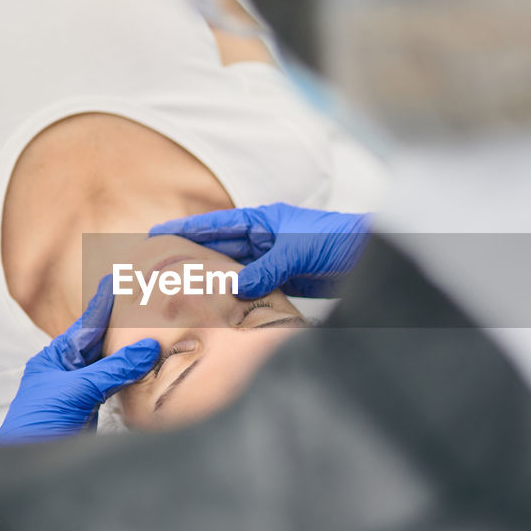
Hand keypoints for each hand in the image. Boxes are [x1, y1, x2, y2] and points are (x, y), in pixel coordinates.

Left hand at [0, 275, 159, 446]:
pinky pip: (116, 385)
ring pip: (111, 364)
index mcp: (54, 359)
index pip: (85, 326)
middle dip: (121, 325)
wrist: (33, 473)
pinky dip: (131, 375)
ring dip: (129, 351)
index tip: (117, 281)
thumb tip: (147, 347)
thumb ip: (112, 370)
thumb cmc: (38, 426)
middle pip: (100, 343)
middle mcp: (67, 371)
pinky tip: (146, 366)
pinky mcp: (93, 410)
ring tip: (152, 329)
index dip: (103, 305)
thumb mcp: (76, 392)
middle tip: (144, 302)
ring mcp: (81, 391)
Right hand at [150, 204, 370, 298]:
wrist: (374, 258)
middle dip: (192, 258)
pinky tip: (221, 310)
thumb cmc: (340, 240)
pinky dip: (239, 300)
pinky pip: (255, 291)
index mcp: (264, 221)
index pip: (217, 225)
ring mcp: (275, 262)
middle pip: (220, 250)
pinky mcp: (287, 282)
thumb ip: (266, 268)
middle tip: (160, 271)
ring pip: (235, 273)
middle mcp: (265, 240)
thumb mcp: (298, 250)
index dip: (187, 230)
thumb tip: (234, 288)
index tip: (157, 234)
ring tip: (182, 295)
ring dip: (214, 283)